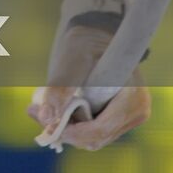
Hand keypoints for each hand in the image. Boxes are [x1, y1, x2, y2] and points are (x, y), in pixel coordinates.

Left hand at [28, 24, 150, 149]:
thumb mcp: (72, 59)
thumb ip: (59, 88)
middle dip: (67, 131)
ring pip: (94, 139)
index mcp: (133, 97)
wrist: (96, 34)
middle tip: (36, 114)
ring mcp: (130, 117)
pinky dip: (74, 126)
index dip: (73, 132)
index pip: (101, 129)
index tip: (48, 125)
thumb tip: (46, 117)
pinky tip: (57, 110)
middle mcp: (137, 112)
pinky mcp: (119, 118)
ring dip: (68, 129)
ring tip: (41, 110)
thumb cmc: (87, 42)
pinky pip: (94, 132)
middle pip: (97, 138)